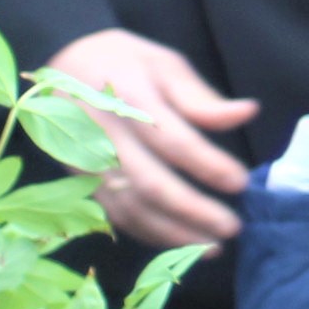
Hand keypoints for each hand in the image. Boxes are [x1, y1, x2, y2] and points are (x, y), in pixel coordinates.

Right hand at [49, 28, 256, 250]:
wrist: (59, 64)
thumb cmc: (123, 62)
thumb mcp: (164, 65)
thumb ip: (202, 98)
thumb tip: (248, 113)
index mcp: (131, 99)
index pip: (174, 141)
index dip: (208, 165)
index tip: (241, 183)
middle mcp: (106, 135)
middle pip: (151, 184)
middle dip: (194, 211)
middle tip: (233, 227)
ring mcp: (89, 162)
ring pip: (132, 208)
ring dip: (173, 233)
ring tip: (213, 247)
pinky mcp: (82, 180)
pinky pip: (116, 215)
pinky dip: (149, 234)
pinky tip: (180, 244)